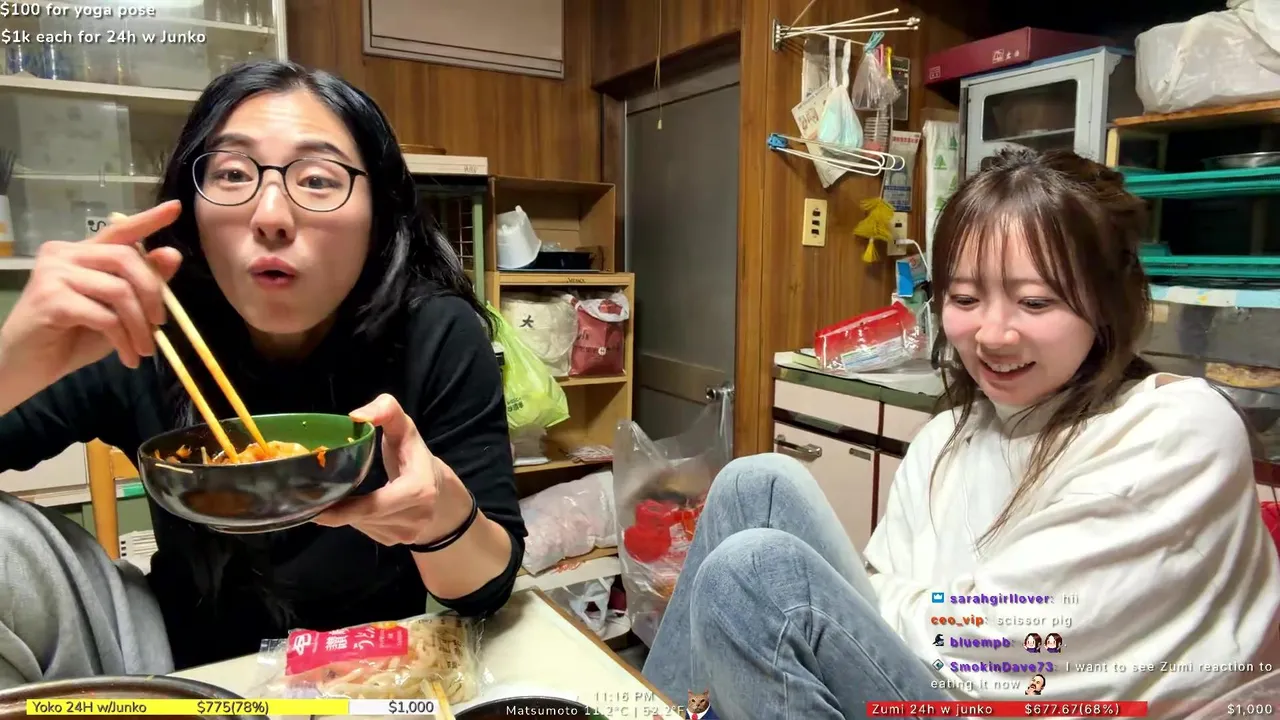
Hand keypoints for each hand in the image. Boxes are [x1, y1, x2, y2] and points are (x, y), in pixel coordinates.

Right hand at [0, 202, 182, 392]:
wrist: (27, 366)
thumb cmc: (71, 338)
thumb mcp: (117, 311)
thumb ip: (141, 283)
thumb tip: (172, 254)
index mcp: (81, 252)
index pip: (119, 230)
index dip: (148, 220)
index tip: (176, 207)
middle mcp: (64, 254)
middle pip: (126, 258)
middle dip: (153, 294)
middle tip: (161, 325)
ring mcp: (54, 274)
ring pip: (119, 290)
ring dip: (140, 325)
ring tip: (144, 350)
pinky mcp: (50, 299)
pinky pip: (104, 316)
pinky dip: (123, 339)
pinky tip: (127, 356)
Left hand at [313, 394, 472, 545]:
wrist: (440, 490)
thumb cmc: (414, 455)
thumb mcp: (404, 426)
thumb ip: (386, 410)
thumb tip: (355, 416)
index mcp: (419, 490)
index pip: (374, 506)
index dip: (343, 509)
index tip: (315, 504)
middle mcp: (417, 517)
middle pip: (364, 517)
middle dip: (337, 510)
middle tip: (309, 498)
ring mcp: (408, 534)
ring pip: (363, 526)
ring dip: (346, 514)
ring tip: (336, 496)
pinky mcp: (397, 542)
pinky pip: (367, 532)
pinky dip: (355, 520)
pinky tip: (354, 506)